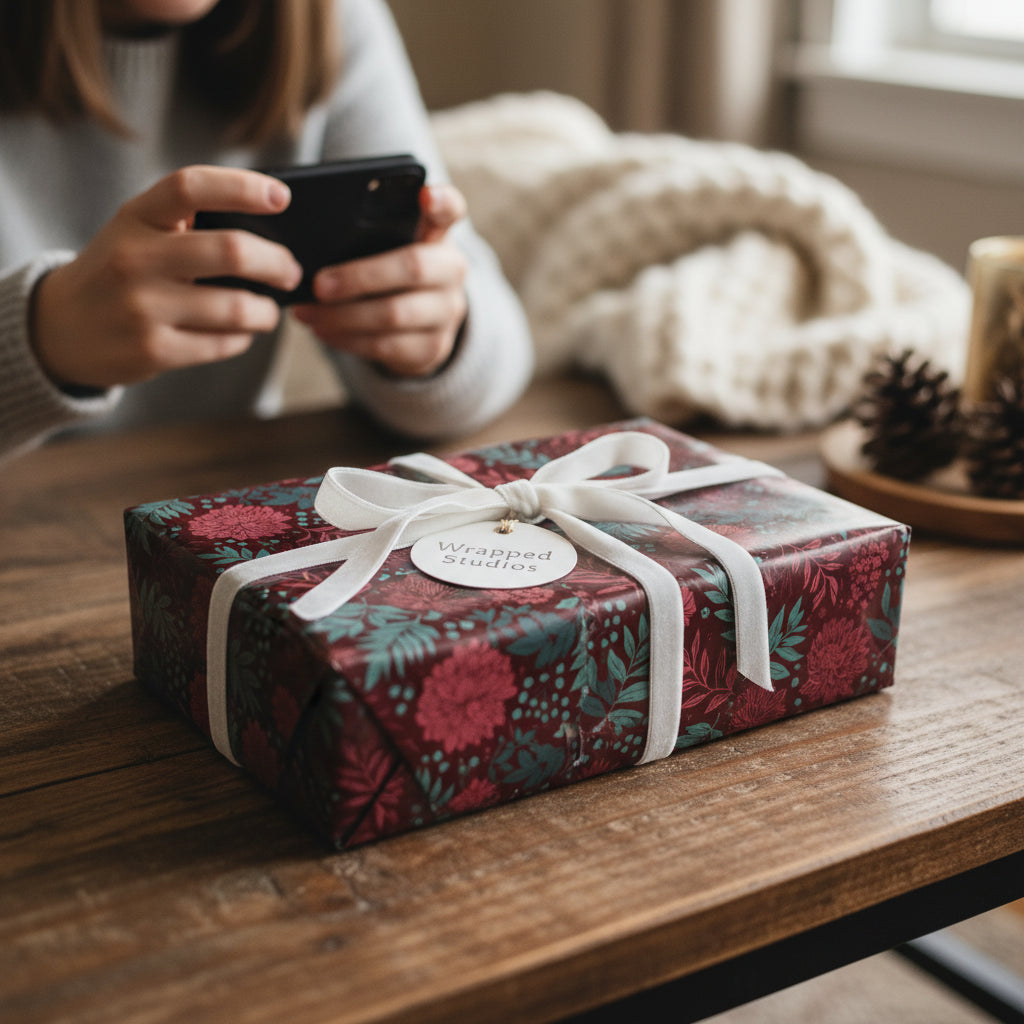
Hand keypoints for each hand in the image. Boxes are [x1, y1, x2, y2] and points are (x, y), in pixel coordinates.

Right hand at [31, 166, 302, 389]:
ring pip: (236, 307)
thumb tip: (267, 224)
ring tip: (268, 309)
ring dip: (266, 310)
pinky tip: (241, 332)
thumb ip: (185, 221)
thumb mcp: (135, 231)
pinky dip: (243, 338)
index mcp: (135, 217)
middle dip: (277, 263)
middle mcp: (135, 257)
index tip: (283, 197)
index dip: (243, 187)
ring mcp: (143, 307)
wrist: (60, 328)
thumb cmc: (118, 271)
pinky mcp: (153, 351)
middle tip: (290, 271)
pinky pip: (222, 344)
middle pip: (231, 251)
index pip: (191, 186)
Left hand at [292, 183, 468, 376]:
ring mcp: (446, 312)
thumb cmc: (389, 268)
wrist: (419, 321)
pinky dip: (348, 340)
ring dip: (343, 316)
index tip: (426, 195)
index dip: (441, 202)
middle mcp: (452, 271)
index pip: (450, 209)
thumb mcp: (387, 244)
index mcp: (438, 234)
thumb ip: (365, 232)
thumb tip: (308, 239)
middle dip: (359, 277)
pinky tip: (324, 331)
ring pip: (395, 315)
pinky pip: (386, 346)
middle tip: (318, 284)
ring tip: (307, 313)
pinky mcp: (433, 348)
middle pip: (412, 268)